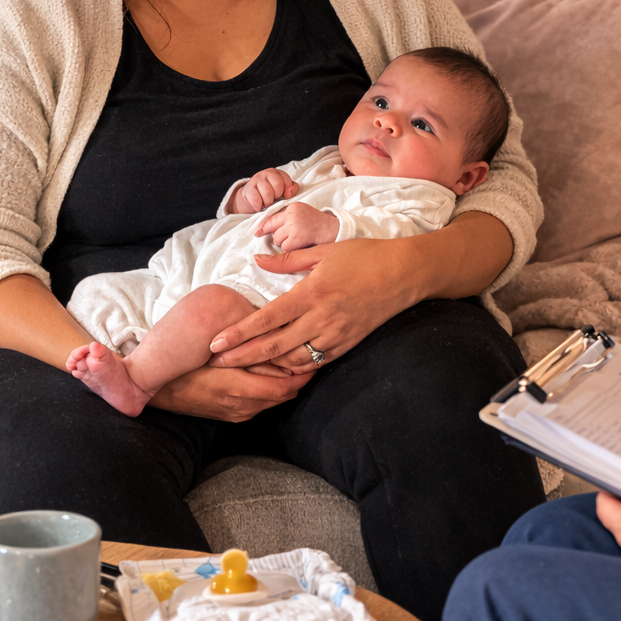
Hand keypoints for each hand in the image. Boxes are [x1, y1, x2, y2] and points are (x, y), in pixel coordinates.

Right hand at [146, 362, 311, 421]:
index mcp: (239, 390)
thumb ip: (245, 351)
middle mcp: (241, 406)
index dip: (302, 374)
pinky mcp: (231, 415)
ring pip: (273, 400)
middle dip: (299, 378)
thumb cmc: (185, 364)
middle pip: (283, 395)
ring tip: (297, 363)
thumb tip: (274, 342)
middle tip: (311, 357)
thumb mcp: (215, 353)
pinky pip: (260, 404)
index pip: (284, 387)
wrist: (158, 387)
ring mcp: (236, 413)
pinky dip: (272, 390)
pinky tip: (274, 375)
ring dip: (286, 384)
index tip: (314, 358)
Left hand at [206, 237, 417, 372]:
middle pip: (273, 346)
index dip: (238, 333)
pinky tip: (278, 367)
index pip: (266, 319)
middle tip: (216, 363)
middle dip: (242, 357)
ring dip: (266, 366)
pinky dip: (293, 366)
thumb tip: (257, 259)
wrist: (404, 274)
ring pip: (292, 360)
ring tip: (242, 368)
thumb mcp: (324, 252)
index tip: (215, 342)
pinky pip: (315, 362)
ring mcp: (335, 335)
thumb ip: (287, 260)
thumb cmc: (364, 257)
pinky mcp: (347, 345)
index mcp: (311, 293)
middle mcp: (321, 319)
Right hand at [230, 168, 296, 214]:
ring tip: (267, 204)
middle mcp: (267, 173)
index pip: (287, 180)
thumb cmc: (270, 195)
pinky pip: (255, 198)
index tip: (285, 197)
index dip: (287, 191)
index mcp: (278, 173)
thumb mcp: (283, 191)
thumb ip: (291, 190)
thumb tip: (290, 193)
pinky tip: (259, 206)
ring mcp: (257, 179)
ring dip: (268, 202)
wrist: (252, 198)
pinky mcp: (248, 188)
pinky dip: (259, 205)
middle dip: (277, 196)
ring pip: (267, 191)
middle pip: (278, 184)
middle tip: (275, 200)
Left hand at [255, 203, 338, 250]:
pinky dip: (293, 250)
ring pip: (278, 241)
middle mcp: (292, 214)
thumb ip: (287, 218)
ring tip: (301, 240)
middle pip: (274, 231)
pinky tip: (303, 245)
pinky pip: (285, 248)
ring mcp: (294, 225)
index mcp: (292, 207)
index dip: (263, 227)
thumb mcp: (302, 214)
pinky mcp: (297, 237)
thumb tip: (265, 229)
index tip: (257, 232)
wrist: (335, 229)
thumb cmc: (319, 225)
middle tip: (295, 238)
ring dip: (287, 245)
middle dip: (281, 238)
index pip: (272, 218)